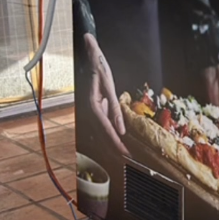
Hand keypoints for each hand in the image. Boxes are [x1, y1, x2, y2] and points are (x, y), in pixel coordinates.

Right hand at [82, 33, 128, 154]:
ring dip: (113, 146)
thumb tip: (121, 129)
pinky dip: (111, 137)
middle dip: (116, 150)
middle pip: (103, 137)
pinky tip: (120, 142)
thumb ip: (115, 108)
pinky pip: (102, 128)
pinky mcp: (93, 111)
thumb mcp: (109, 86)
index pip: (106, 131)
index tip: (126, 155)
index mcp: (92, 107)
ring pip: (101, 135)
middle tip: (129, 161)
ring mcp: (89, 113)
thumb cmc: (99, 69)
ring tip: (126, 156)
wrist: (89, 58)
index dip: (116, 144)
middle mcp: (88, 113)